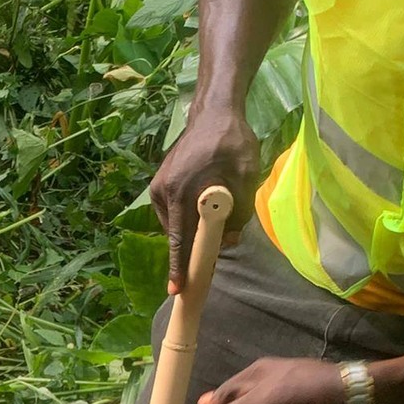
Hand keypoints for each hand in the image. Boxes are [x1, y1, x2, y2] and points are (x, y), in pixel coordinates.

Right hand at [149, 106, 260, 290]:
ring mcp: (158, 187)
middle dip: (194, 248)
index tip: (178, 290)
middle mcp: (162, 192)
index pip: (180, 239)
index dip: (180, 267)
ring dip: (193, 231)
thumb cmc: (232, 142)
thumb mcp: (246, 177)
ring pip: (175, 225)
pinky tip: (205, 211)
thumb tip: (228, 240)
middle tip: (216, 253)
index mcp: (180, 191)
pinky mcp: (160, 183)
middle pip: (177, 235)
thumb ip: (238, 212)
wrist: (213, 113)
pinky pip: (173, 213)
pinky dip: (188, 218)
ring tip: (216, 223)